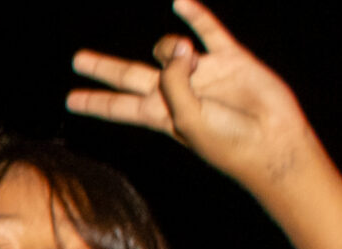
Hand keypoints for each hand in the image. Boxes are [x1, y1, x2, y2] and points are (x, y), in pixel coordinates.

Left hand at [68, 2, 316, 193]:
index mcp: (159, 116)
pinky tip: (180, 2)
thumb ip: (172, 83)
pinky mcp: (231, 59)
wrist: (271, 139)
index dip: (94, 102)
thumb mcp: (187, 119)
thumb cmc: (226, 141)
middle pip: (129, 76)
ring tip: (188, 59)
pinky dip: (196, 16)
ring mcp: (203, 74)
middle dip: (103, 68)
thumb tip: (176, 46)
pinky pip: (210, 31)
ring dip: (172, 47)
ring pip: (170, 49)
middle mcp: (176, 93)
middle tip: (77, 59)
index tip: (70, 100)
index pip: (118, 106)